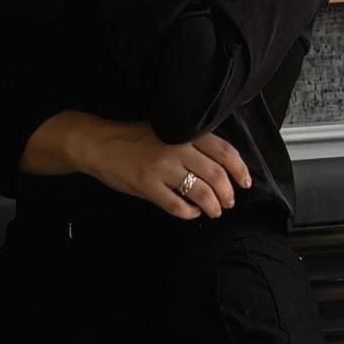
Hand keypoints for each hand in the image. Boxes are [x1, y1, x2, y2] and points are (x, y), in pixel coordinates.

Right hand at [28, 112, 249, 218]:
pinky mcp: (148, 186)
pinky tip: (190, 213)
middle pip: (216, 175)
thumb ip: (189, 142)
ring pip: (201, 194)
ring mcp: (161, 168)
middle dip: (228, 194)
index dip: (239, 169)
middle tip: (228, 202)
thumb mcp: (163, 129)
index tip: (245, 182)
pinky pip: (178, 207)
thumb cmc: (132, 136)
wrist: (98, 143)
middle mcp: (175, 148)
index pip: (223, 150)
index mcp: (182, 132)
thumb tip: (218, 163)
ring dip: (213, 207)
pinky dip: (189, 214)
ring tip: (215, 211)